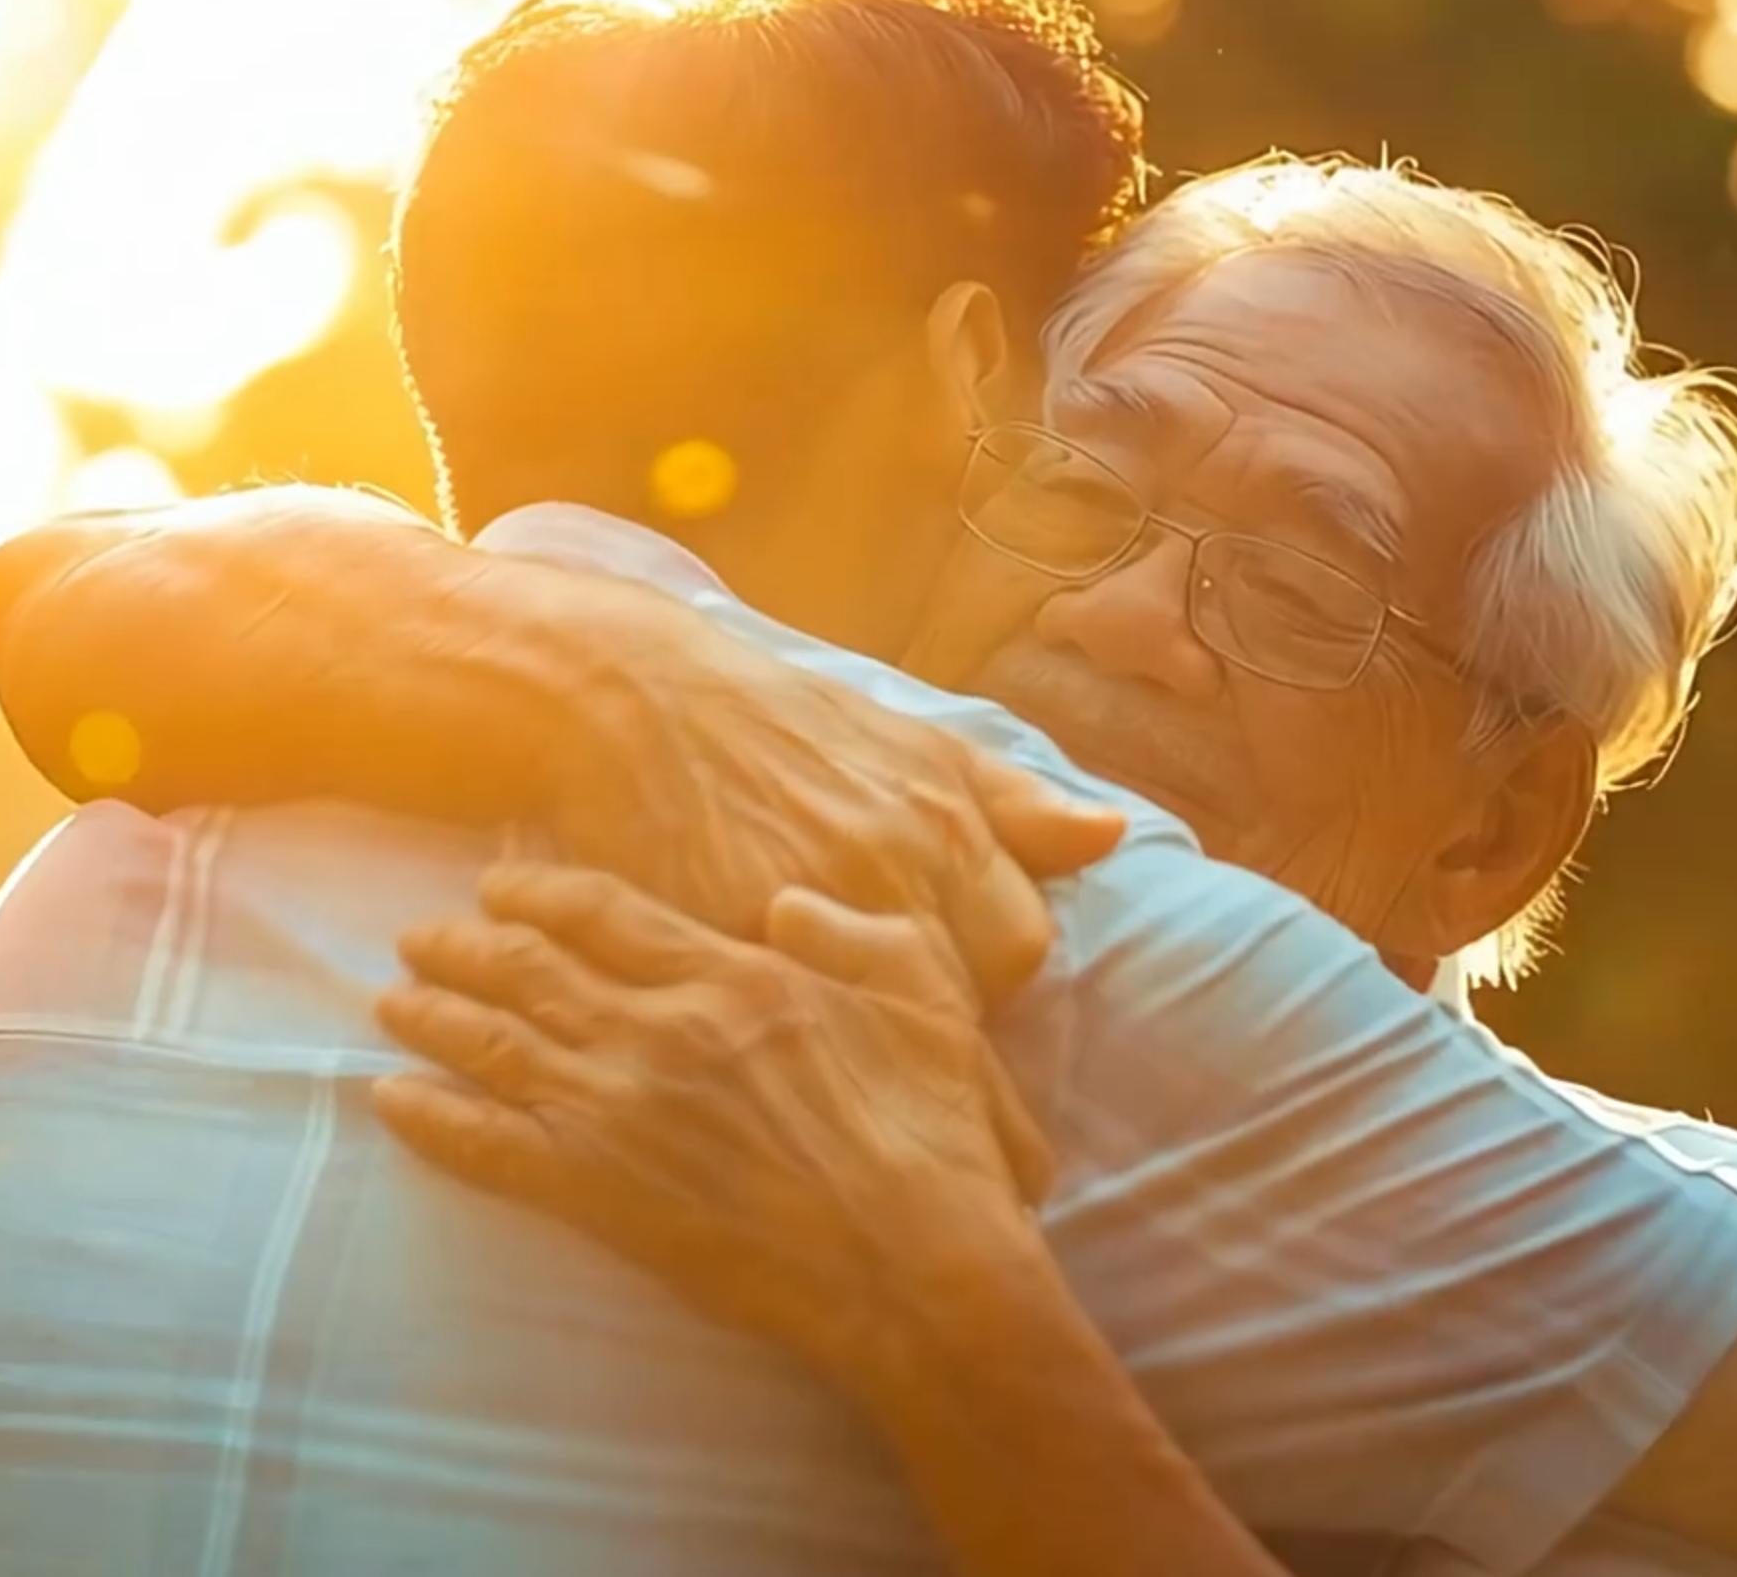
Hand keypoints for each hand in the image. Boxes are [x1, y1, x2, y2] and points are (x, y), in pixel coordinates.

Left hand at [370, 863, 1058, 1383]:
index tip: (498, 883)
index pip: (602, 911)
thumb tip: (785, 902)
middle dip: (463, 946)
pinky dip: (430, 1120)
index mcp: (730, 974)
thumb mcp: (924, 995)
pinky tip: (390, 1101)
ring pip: (493, 1043)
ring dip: (432, 1018)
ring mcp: (617, 1109)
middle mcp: (657, 1028)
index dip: (537, 892)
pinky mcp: (595, 1191)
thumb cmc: (934, 1132)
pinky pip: (484, 1146)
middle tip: (419, 938)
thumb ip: (852, 932)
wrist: (911, 1263)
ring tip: (391, 1001)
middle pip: (528, 967)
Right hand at [539, 599, 1122, 1004]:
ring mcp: (805, 918)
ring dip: (868, 1035)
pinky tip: (772, 1026)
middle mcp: (886, 874)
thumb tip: (1111, 834)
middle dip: (935, 1014)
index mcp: (941, 825)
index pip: (1019, 948)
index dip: (986, 966)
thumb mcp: (905, 740)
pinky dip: (791, 1035)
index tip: (945, 967)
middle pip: (959, 1005)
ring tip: (835, 1022)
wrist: (625, 701)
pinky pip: (790, 1030)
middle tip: (887, 1000)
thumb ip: (1010, 799)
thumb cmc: (773, 722)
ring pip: (880, 1030)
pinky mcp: (722, 950)